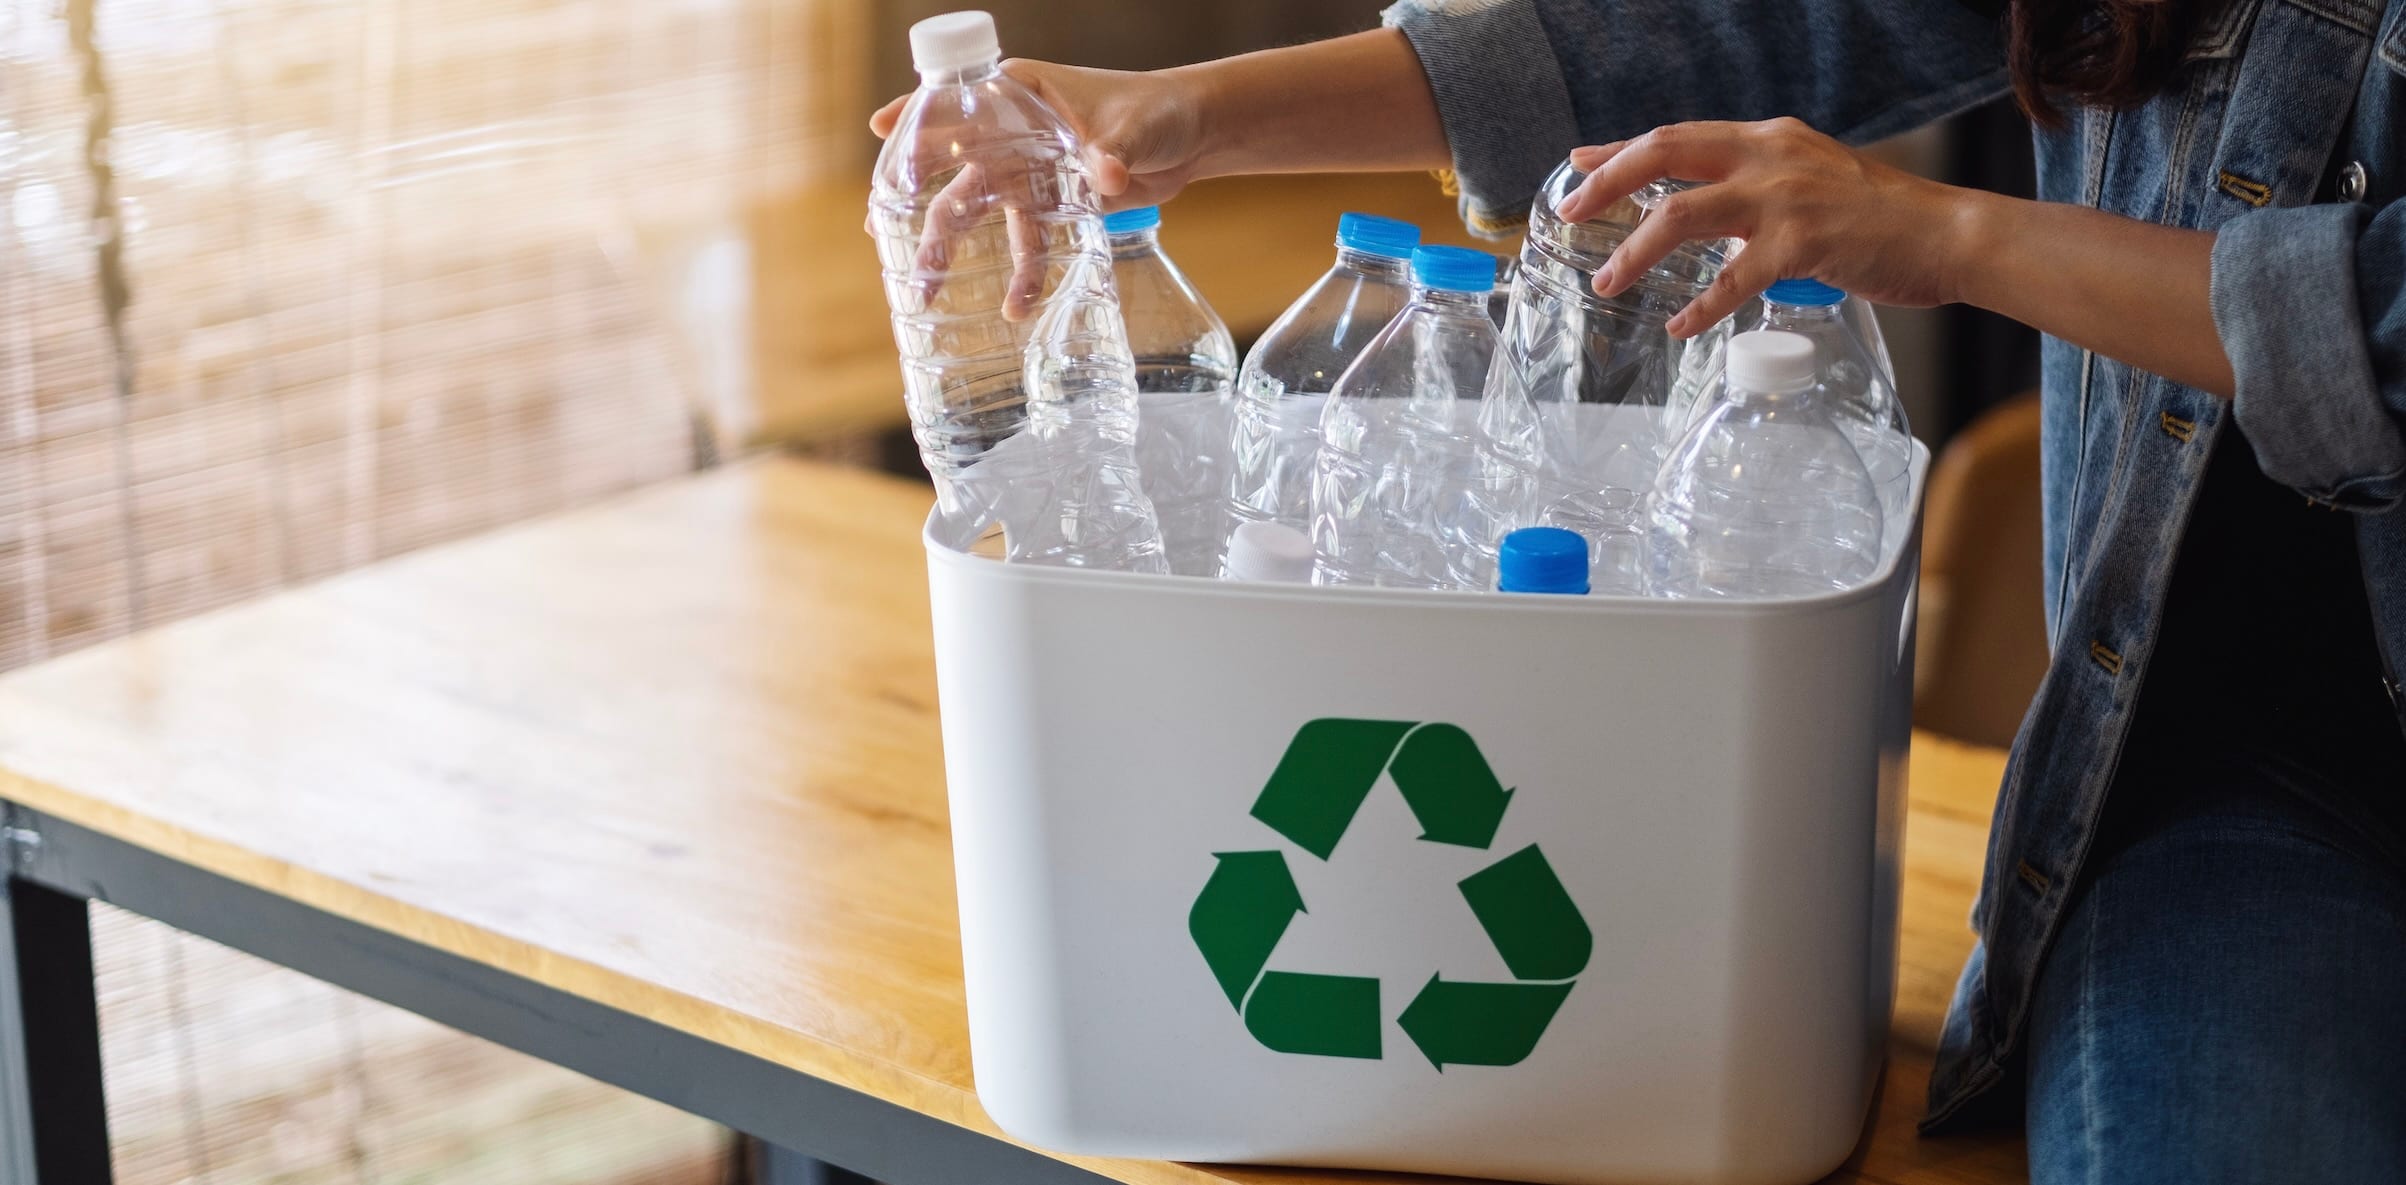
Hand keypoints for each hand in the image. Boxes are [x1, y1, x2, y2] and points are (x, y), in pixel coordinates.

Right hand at [870, 60, 1206, 319]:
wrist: (1191, 138)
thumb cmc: (1160, 110)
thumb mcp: (1137, 125)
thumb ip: (1116, 151)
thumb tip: (1107, 178)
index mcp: (1020, 93)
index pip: (958, 99)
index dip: (917, 113)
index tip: (882, 130)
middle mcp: (1010, 131)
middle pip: (951, 166)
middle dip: (915, 201)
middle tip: (883, 237)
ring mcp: (1026, 170)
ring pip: (974, 211)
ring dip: (950, 249)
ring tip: (926, 293)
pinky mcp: (1049, 202)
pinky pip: (1024, 242)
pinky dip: (1020, 275)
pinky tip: (1016, 307)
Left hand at [1551, 118, 1976, 337]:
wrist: (1946, 233)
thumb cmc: (1878, 215)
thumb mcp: (1809, 177)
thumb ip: (1756, 184)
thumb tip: (1702, 206)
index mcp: (1767, 138)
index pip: (1676, 136)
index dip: (1620, 151)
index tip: (1577, 164)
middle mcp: (1768, 157)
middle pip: (1664, 154)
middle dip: (1607, 182)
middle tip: (1569, 215)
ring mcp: (1783, 199)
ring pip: (1682, 216)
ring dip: (1635, 252)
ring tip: (1608, 283)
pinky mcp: (1803, 244)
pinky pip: (1732, 279)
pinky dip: (1700, 306)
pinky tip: (1680, 326)